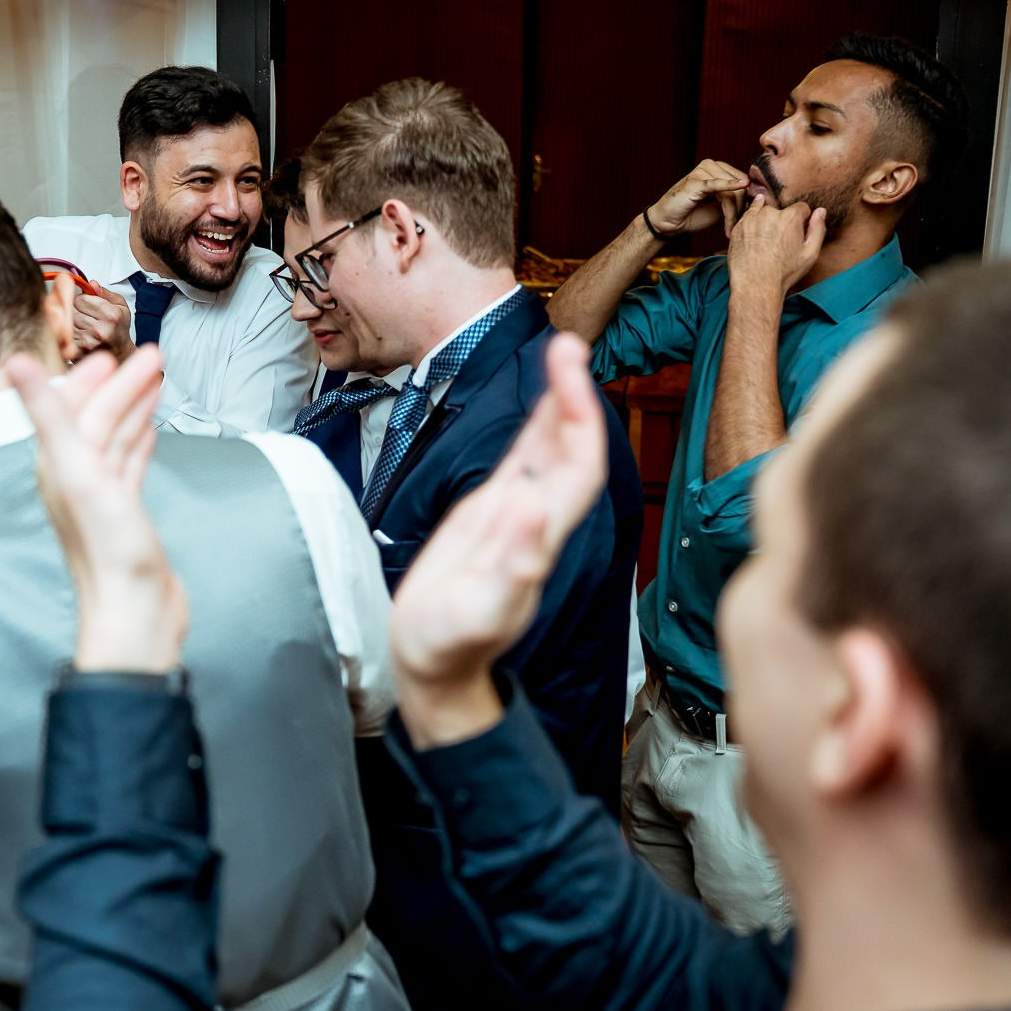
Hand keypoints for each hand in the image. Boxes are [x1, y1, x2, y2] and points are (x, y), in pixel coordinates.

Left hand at [5, 347, 187, 672]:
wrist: (134, 613)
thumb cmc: (106, 553)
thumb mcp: (76, 471)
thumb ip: (47, 414)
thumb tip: (15, 364)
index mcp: (58, 465)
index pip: (73, 408)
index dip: (92, 378)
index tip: (115, 354)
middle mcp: (75, 478)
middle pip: (99, 419)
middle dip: (122, 386)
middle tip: (151, 358)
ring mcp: (102, 498)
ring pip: (116, 439)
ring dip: (133, 408)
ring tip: (156, 382)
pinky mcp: (126, 516)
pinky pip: (130, 467)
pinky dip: (139, 443)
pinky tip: (148, 431)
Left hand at [69, 281, 135, 360]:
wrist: (120, 352)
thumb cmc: (119, 328)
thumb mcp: (120, 305)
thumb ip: (105, 293)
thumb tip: (91, 284)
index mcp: (110, 315)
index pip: (79, 299)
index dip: (81, 300)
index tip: (86, 305)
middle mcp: (100, 330)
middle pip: (71, 311)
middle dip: (75, 311)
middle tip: (84, 316)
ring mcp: (89, 342)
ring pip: (66, 323)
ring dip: (71, 323)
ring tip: (82, 326)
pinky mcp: (80, 352)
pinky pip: (65, 336)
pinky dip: (68, 334)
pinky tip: (78, 335)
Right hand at [389, 333, 607, 747]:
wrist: (431, 665)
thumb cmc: (451, 648)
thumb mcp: (478, 614)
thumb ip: (510, 567)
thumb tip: (533, 509)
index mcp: (540, 539)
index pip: (576, 466)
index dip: (580, 418)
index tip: (570, 373)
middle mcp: (537, 520)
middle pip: (570, 447)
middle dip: (573, 394)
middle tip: (565, 344)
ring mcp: (518, 513)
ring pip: (550, 448)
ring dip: (560, 401)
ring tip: (561, 351)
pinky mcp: (492, 513)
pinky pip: (522, 459)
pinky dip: (535, 425)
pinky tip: (541, 400)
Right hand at [647, 160, 750, 238]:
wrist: (668, 222)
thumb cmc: (692, 214)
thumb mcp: (720, 207)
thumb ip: (736, 200)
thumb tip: (758, 200)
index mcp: (719, 169)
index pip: (744, 182)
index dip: (747, 203)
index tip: (744, 221)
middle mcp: (712, 165)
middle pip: (740, 186)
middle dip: (740, 210)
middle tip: (734, 229)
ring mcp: (703, 171)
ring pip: (731, 191)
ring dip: (732, 213)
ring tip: (727, 229)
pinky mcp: (696, 181)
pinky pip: (717, 185)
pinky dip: (730, 187)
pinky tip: (742, 187)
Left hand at [726, 194, 826, 304]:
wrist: (755, 286)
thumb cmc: (784, 273)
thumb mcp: (810, 253)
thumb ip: (818, 229)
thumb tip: (820, 211)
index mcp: (790, 217)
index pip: (801, 208)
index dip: (802, 221)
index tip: (797, 233)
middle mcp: (770, 213)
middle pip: (781, 211)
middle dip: (783, 221)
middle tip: (780, 242)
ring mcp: (751, 219)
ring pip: (763, 212)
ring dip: (766, 221)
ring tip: (767, 242)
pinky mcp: (737, 228)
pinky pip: (748, 219)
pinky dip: (752, 225)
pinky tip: (756, 238)